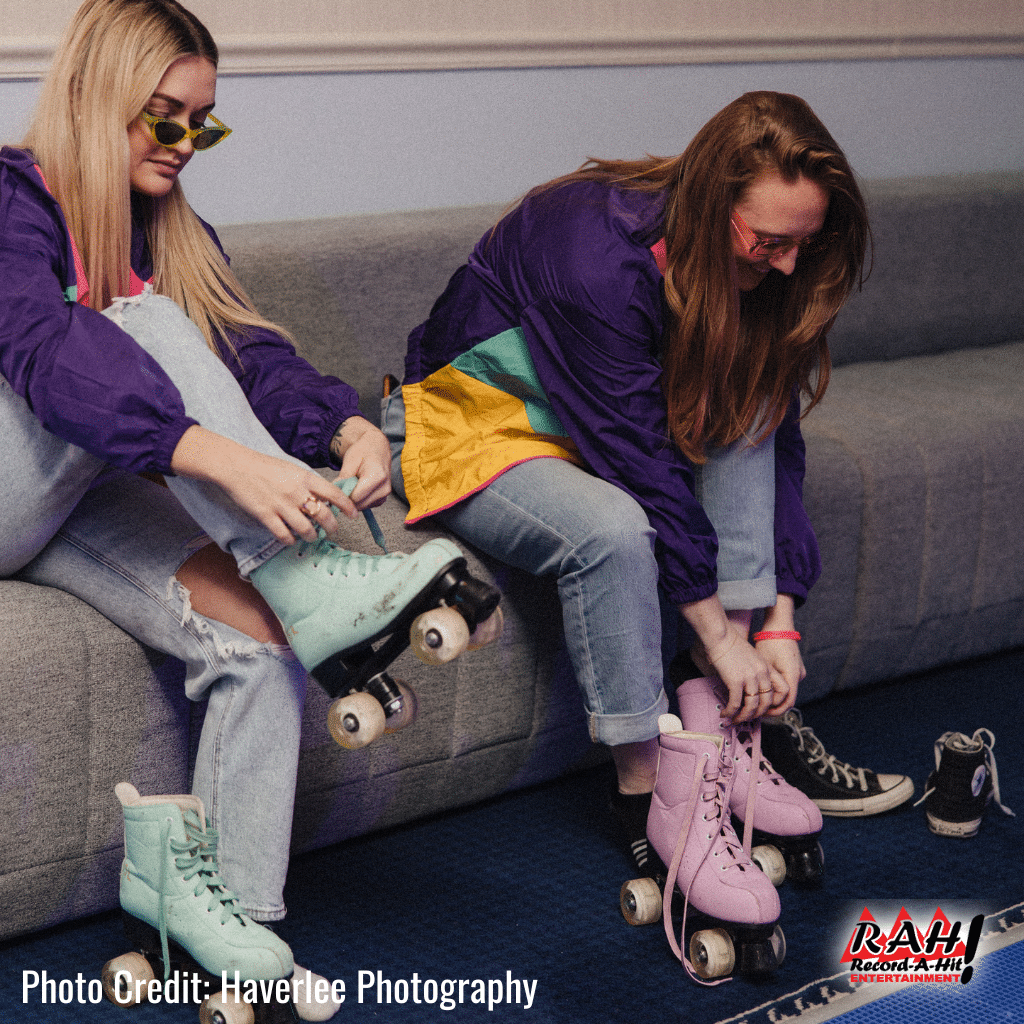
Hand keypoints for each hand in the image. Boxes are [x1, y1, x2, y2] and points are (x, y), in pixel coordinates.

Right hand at [170, 426, 355, 544]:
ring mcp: (281, 505)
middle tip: (332, 530)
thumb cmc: (265, 467)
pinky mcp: (266, 516)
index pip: (334, 494)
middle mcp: (297, 492)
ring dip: (312, 536)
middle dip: (332, 526)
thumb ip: (309, 483)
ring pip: (306, 529)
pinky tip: (291, 539)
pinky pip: (284, 535)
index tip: (353, 514)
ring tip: (312, 536)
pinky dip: (290, 540)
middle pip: (324, 516)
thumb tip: (325, 498)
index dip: (347, 506)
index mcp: (305, 478)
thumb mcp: (293, 469)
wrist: (237, 466)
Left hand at [330, 417, 391, 509]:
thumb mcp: (350, 460)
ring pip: (361, 507)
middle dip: (347, 498)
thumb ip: (344, 478)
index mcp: (377, 476)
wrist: (378, 448)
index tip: (336, 487)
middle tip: (342, 484)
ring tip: (351, 484)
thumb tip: (335, 493)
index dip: (343, 494)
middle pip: (359, 504)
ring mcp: (385, 495)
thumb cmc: (364, 451)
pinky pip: (366, 505)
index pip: (355, 497)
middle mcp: (384, 488)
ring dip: (353, 499)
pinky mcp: (382, 499)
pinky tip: (357, 488)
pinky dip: (359, 500)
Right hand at [682, 599, 772, 721]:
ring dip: (742, 717)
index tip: (763, 708)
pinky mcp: (736, 681)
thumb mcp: (750, 657)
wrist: (720, 635)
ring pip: (752, 707)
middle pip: (766, 703)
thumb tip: (746, 686)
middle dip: (756, 715)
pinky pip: (736, 703)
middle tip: (746, 718)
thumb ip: (753, 671)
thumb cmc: (730, 643)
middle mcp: (762, 674)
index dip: (775, 702)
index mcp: (767, 668)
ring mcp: (750, 678)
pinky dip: (730, 711)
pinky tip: (724, 713)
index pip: (782, 690)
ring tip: (734, 720)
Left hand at [755, 637, 803, 714]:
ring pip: (787, 691)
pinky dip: (776, 689)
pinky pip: (787, 683)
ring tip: (758, 700)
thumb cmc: (769, 642)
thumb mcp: (764, 664)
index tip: (759, 712)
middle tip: (757, 710)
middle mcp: (799, 675)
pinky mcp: (795, 668)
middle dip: (773, 706)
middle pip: (787, 699)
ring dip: (774, 697)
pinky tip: (764, 688)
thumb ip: (764, 683)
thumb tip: (754, 700)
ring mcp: (799, 672)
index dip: (773, 710)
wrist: (779, 626)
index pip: (787, 702)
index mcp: (792, 675)